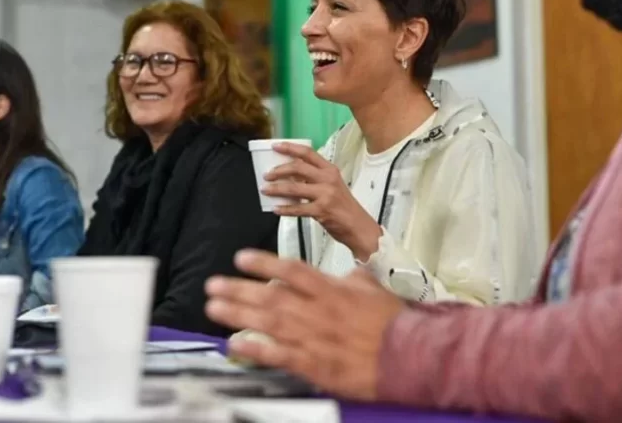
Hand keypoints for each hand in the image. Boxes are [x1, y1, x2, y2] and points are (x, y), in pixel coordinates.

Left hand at [205, 249, 405, 399]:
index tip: (241, 258)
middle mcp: (317, 310)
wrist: (409, 355)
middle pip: (271, 295)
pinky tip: (235, 344)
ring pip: (268, 322)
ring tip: (213, 307)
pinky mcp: (314, 364)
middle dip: (238, 289)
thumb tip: (346, 274)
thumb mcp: (372, 289)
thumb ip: (352, 279)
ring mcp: (313, 337)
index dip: (264, 263)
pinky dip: (255, 349)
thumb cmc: (393, 322)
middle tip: (212, 285)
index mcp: (331, 289)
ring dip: (237, 313)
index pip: (291, 270)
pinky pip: (278, 355)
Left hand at [262, 143, 381, 259]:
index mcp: (330, 170)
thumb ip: (315, 179)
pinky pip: (297, 208)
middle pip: (298, 168)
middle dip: (279, 170)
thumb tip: (290, 178)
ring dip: (276, 189)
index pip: (308, 153)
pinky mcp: (321, 211)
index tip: (275, 146)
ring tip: (266, 190)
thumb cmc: (344, 207)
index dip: (290, 148)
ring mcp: (325, 194)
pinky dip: (285, 209)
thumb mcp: (333, 186)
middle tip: (267, 175)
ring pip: (294, 188)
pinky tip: (276, 209)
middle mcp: (328, 179)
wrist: (359, 227)